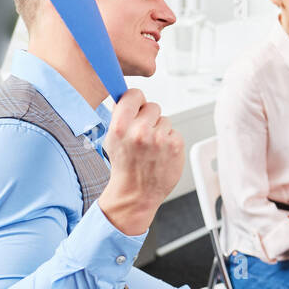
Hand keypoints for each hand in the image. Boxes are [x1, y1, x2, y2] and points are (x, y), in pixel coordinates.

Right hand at [98, 89, 184, 235]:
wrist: (136, 194)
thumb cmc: (124, 167)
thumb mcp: (112, 140)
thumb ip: (120, 117)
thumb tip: (129, 97)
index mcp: (120, 127)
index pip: (134, 95)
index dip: (136, 100)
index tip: (137, 106)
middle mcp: (140, 131)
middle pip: (153, 106)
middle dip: (149, 118)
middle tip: (143, 136)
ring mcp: (160, 139)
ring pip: (165, 120)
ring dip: (160, 131)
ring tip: (151, 148)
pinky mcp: (176, 145)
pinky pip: (174, 132)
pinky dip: (170, 141)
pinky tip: (161, 154)